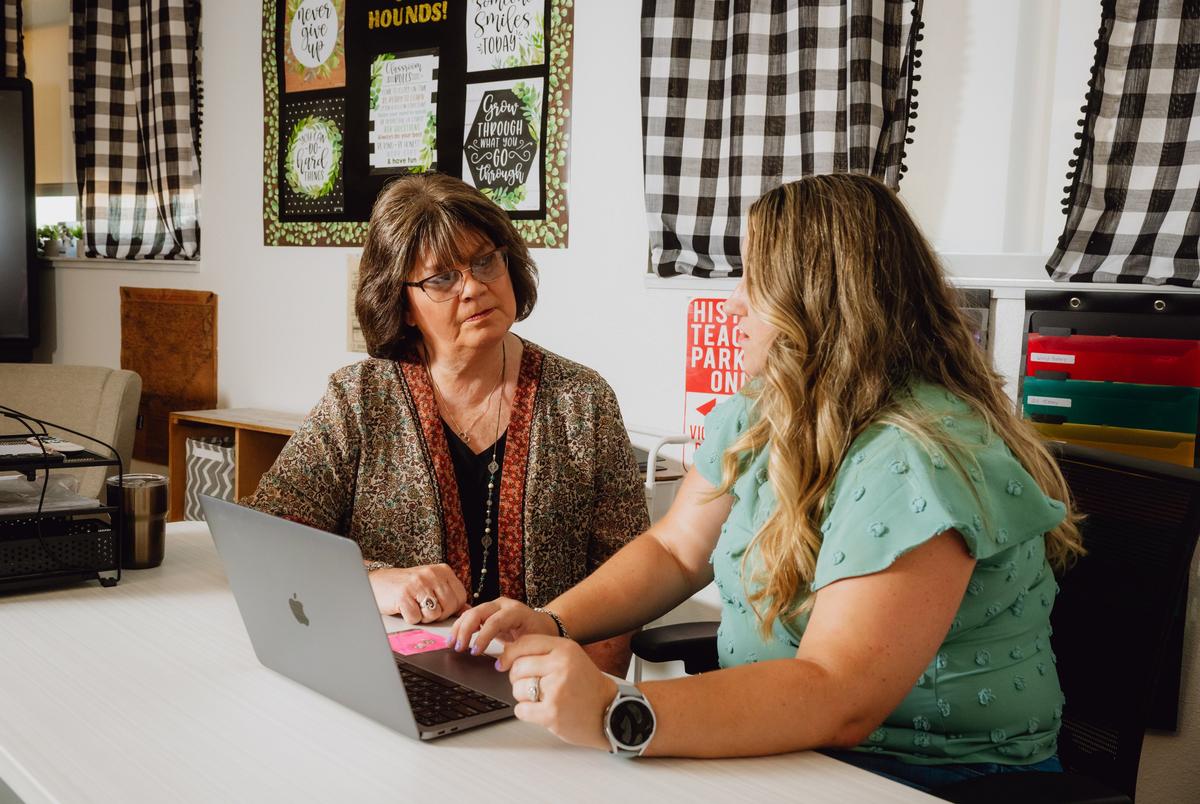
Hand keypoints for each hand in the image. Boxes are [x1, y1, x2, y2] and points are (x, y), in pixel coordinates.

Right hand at [367, 563, 467, 623]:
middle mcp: (431, 574)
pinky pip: (416, 619)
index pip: (461, 597)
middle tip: (424, 608)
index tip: (439, 607)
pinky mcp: (403, 596)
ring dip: (423, 617)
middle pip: (449, 608)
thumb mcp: (432, 585)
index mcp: (442, 570)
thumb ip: (450, 596)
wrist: (377, 582)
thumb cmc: (406, 585)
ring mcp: (417, 584)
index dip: (451, 609)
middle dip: (438, 615)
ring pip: (434, 615)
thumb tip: (467, 610)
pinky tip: (404, 608)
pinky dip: (410, 618)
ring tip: (414, 606)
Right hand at [448, 596, 557, 653]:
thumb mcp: (531, 643)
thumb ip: (516, 651)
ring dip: (459, 628)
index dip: (483, 637)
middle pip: (478, 612)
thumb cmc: (538, 634)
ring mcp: (493, 607)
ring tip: (451, 644)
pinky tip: (454, 639)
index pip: (494, 621)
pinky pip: (470, 616)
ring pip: (471, 612)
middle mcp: (502, 605)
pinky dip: (461, 627)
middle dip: (466, 630)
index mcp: (515, 612)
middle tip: (459, 648)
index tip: (475, 652)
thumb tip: (499, 665)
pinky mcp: (487, 612)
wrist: (542, 624)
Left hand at [500, 634, 617, 750]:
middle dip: (517, 679)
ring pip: (517, 689)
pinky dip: (527, 712)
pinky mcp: (551, 713)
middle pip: (517, 668)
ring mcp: (556, 690)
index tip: (503, 662)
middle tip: (530, 685)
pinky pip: (521, 709)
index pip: (524, 643)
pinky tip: (542, 711)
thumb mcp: (571, 658)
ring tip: (543, 699)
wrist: (611, 712)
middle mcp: (561, 666)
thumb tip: (506, 655)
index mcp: (565, 649)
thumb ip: (543, 653)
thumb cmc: (588, 687)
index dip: (509, 654)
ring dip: (524, 697)